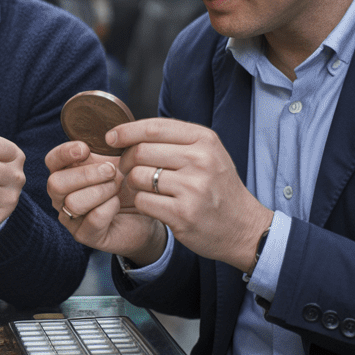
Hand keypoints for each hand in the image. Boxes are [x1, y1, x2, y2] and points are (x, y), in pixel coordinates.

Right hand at [45, 139, 165, 263]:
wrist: (145, 211)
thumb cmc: (127, 183)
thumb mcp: (118, 160)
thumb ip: (107, 147)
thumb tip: (109, 133)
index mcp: (65, 173)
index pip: (51, 161)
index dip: (64, 153)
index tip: (85, 148)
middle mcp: (61, 196)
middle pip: (56, 183)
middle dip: (86, 174)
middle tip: (111, 170)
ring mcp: (71, 218)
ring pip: (73, 203)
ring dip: (100, 191)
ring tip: (117, 187)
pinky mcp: (85, 236)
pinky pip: (93, 219)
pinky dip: (109, 207)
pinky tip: (118, 203)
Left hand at [109, 118, 271, 271]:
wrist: (243, 227)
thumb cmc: (217, 187)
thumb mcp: (207, 154)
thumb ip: (174, 140)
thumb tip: (128, 131)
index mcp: (205, 140)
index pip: (154, 127)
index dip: (126, 131)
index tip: (110, 137)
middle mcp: (200, 160)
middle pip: (140, 151)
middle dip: (125, 161)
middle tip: (126, 170)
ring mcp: (192, 188)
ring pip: (138, 176)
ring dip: (132, 184)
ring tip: (142, 188)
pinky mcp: (183, 213)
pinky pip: (143, 201)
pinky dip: (140, 203)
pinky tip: (151, 204)